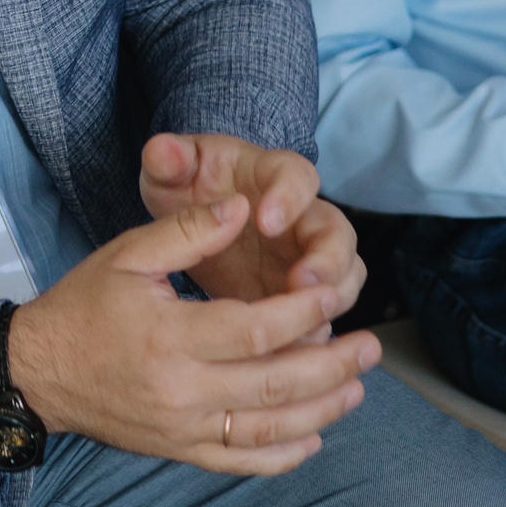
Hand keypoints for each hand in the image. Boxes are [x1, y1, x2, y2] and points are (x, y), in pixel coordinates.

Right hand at [7, 202, 379, 476]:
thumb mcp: (127, 254)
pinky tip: (312, 438)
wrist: (37, 371)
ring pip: (267, 429)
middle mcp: (181, 390)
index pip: (256, 330)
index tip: (333, 297)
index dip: (303, 314)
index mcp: (170, 336)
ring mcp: (181, 427)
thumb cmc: (82, 306)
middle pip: (275, 384)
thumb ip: (187, 232)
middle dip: (332, 366)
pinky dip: (281, 456)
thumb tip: (242, 208)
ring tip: (355, 389)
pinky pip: (239, 461)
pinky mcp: (177, 450)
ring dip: (320, 411)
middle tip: (370, 348)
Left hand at [137, 133, 363, 322]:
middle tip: (303, 284)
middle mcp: (301, 215)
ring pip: (343, 276)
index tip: (266, 221)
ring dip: (331, 301)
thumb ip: (167, 160)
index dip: (288, 198)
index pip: (297, 176)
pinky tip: (296, 356)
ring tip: (307, 328)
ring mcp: (306, 257)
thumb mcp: (171, 172)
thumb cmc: (187, 187)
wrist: (193, 223)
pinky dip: (316, 335)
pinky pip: (323, 316)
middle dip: (327, 260)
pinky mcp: (301, 296)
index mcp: (272, 174)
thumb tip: (161, 149)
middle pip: (337, 233)